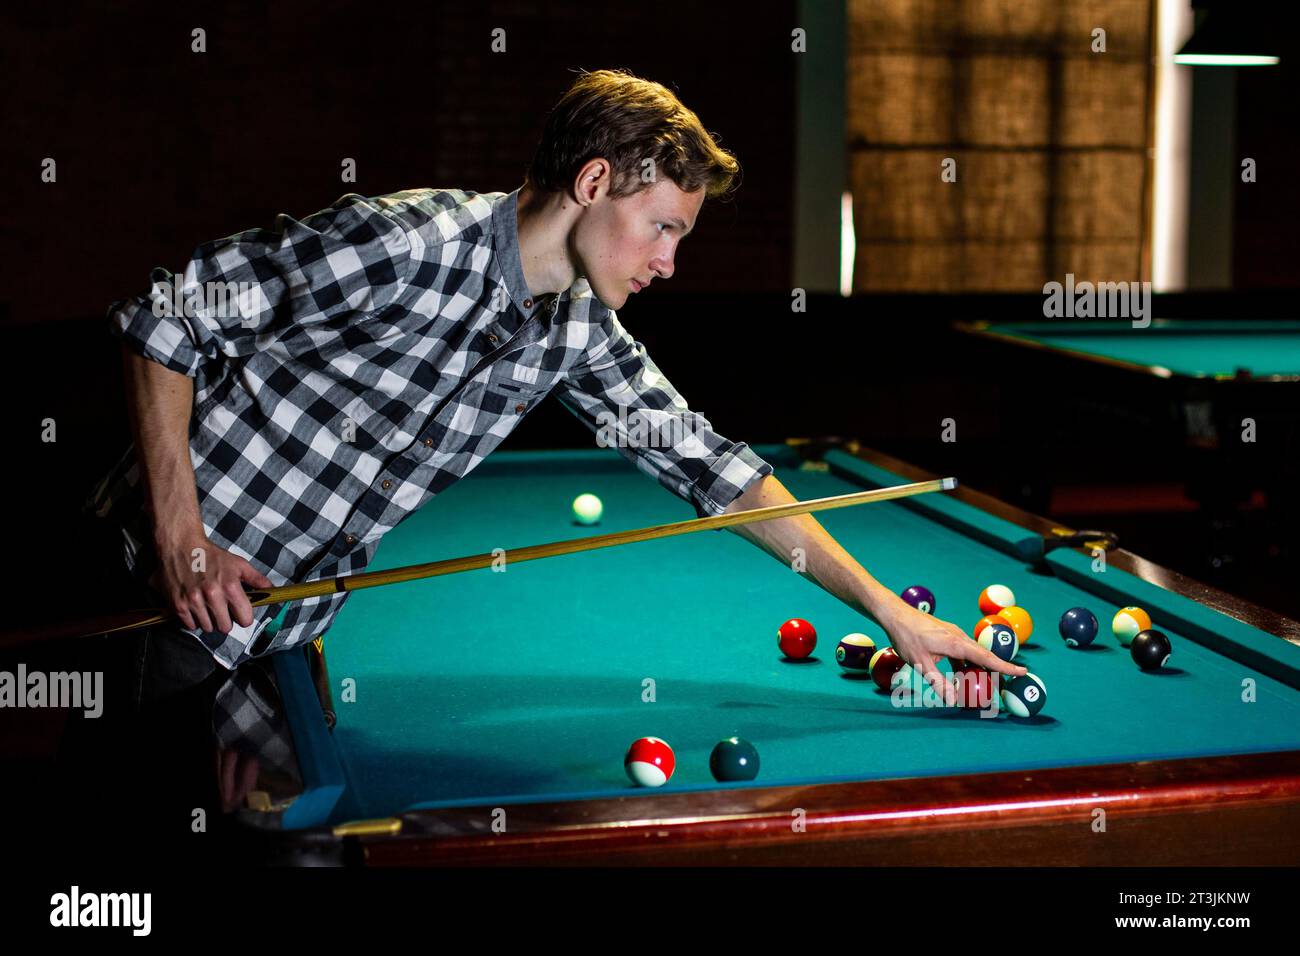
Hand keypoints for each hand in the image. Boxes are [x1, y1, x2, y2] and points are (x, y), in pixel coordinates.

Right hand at [150, 529, 273, 633]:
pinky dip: (193, 621)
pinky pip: (190, 626)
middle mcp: (212, 595)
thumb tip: (272, 590)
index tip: (240, 614)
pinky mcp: (178, 604)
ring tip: (208, 608)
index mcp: (230, 586)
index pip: (244, 619)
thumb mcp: (238, 564)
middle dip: (226, 621)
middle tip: (223, 611)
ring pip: (207, 628)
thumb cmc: (212, 556)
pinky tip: (196, 609)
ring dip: (209, 621)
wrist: (181, 546)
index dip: (244, 618)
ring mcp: (194, 601)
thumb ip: (257, 579)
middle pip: (225, 627)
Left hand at [879, 601, 1027, 705]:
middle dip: (995, 670)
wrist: (895, 614)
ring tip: (978, 685)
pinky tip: (958, 674)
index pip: (987, 658)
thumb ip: (938, 682)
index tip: (1023, 672)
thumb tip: (952, 700)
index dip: (1005, 667)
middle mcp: (959, 636)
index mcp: (956, 643)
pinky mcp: (946, 634)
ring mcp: (953, 634)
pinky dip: (964, 663)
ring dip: (976, 668)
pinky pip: (962, 650)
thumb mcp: (921, 663)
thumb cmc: (906, 637)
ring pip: (972, 653)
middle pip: (983, 656)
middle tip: (1003, 685)